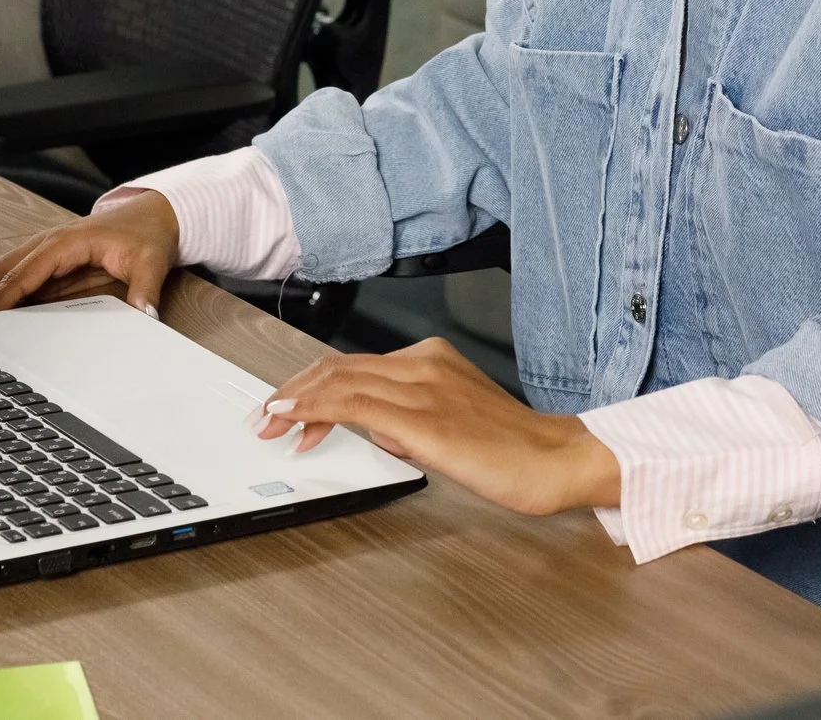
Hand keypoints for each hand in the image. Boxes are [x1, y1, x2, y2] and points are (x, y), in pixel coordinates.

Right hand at [0, 192, 180, 319]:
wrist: (152, 215)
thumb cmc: (146, 234)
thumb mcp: (151, 262)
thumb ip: (145, 290)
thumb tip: (143, 316)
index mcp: (63, 242)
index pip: (20, 276)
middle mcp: (44, 244)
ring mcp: (39, 252)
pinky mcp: (41, 262)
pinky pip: (2, 276)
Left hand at [256, 338, 621, 516]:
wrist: (555, 460)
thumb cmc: (513, 449)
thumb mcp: (452, 424)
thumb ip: (411, 421)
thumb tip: (376, 429)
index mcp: (431, 360)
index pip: (354, 364)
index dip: (312, 383)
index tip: (287, 404)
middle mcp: (423, 364)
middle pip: (338, 366)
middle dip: (292, 388)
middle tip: (265, 414)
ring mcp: (423, 388)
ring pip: (340, 379)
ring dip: (295, 398)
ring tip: (269, 419)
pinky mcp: (424, 418)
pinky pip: (355, 404)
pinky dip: (316, 407)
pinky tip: (296, 418)